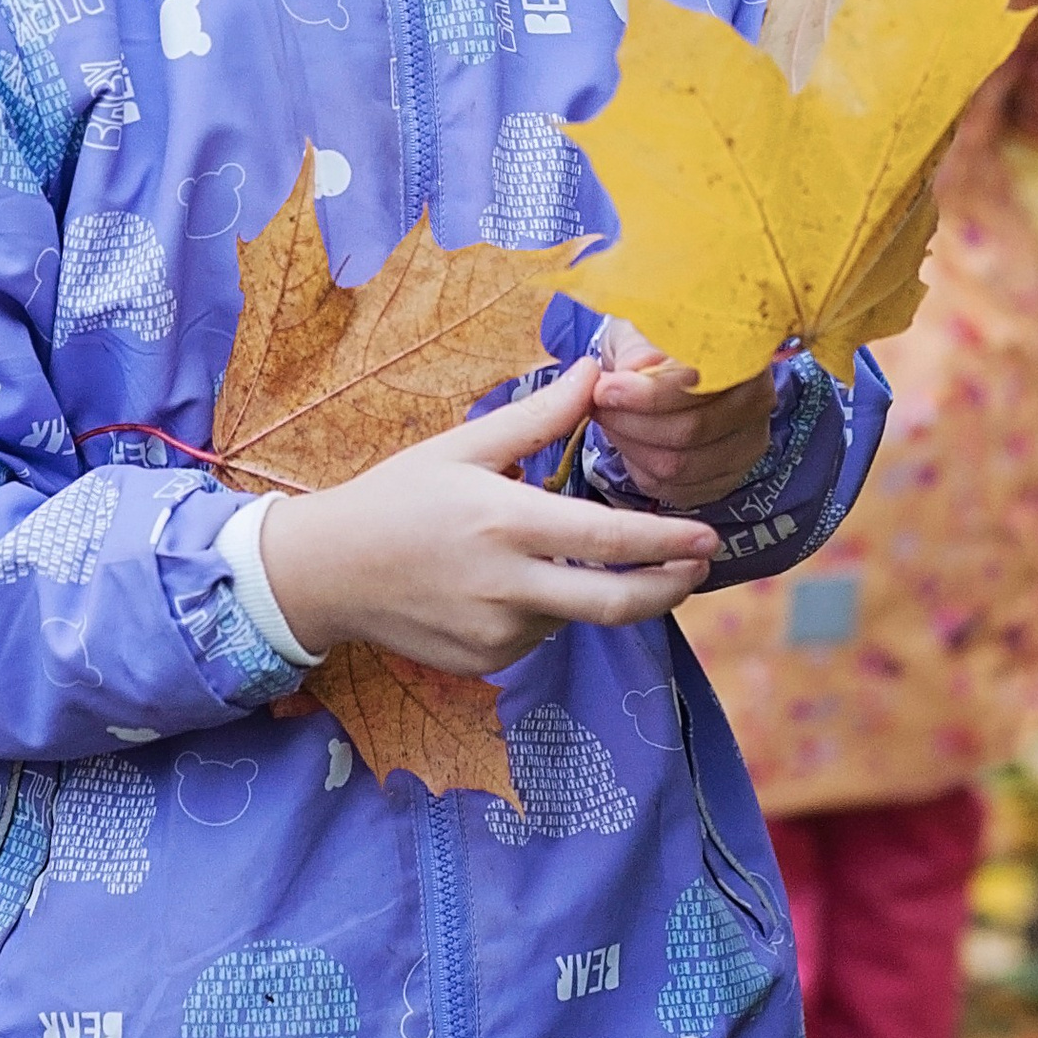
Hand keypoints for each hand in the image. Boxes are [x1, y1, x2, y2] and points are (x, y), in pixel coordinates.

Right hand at [256, 359, 718, 671]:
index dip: (665, 542)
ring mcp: (495, 635)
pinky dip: (544, 610)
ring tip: (559, 553)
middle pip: (613, 603)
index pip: (606, 541)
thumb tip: (598, 373)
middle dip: (669, 587)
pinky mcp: (484, 663)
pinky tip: (509, 581)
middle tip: (700, 566)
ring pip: (572, 617)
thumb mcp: (464, 447)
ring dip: (591, 590)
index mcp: (504, 523)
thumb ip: (539, 418)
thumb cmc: (397, 496)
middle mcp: (505, 588)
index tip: (708, 536)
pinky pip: (537, 636)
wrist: (328, 571)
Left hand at [589, 317, 775, 506]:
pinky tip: (631, 446)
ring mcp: (747, 444)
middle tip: (599, 408)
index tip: (605, 389)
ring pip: (680, 466)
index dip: (648, 394)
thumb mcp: (640, 329)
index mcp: (742, 353)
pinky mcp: (729, 477)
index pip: (699, 385)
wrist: (665, 366)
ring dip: (632, 448)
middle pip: (690, 431)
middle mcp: (758, 400)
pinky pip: (678, 490)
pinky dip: (644, 472)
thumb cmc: (652, 343)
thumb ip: (637, 348)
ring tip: (611, 424)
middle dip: (632, 423)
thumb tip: (635, 369)